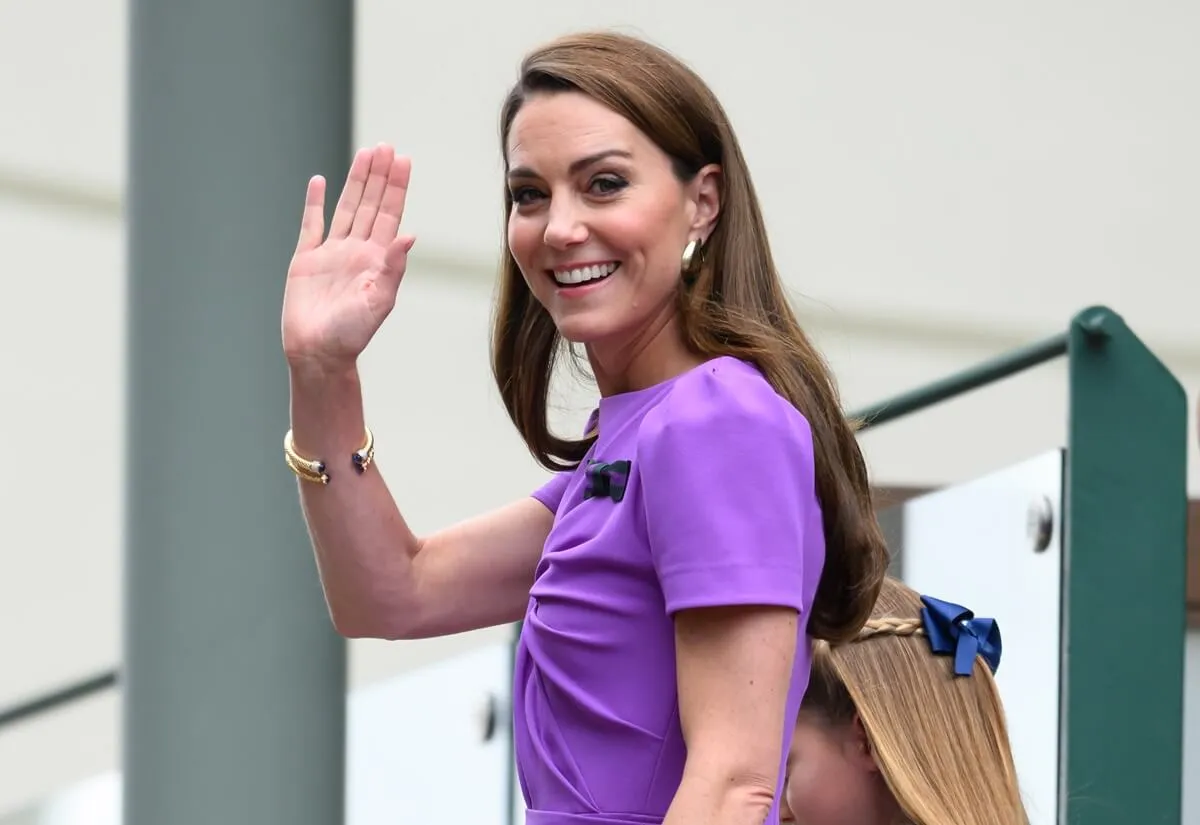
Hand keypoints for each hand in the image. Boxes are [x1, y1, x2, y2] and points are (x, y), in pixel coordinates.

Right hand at [282, 144, 414, 373]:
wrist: (318, 353)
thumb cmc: (352, 334)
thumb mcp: (380, 301)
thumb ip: (393, 267)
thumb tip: (410, 235)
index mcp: (377, 259)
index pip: (390, 214)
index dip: (396, 187)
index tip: (403, 160)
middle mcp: (356, 251)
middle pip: (370, 204)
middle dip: (379, 176)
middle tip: (386, 147)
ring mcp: (331, 253)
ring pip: (346, 208)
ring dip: (355, 181)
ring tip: (365, 154)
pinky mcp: (305, 260)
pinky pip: (311, 225)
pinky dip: (314, 203)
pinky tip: (320, 182)